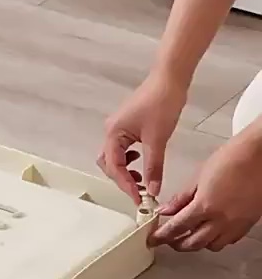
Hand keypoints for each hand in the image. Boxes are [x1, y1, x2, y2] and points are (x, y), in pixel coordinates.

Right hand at [98, 72, 187, 201]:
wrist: (170, 78)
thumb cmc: (161, 104)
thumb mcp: (158, 140)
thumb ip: (153, 167)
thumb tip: (152, 190)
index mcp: (113, 134)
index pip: (114, 168)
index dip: (125, 186)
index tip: (139, 200)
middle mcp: (111, 132)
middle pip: (108, 164)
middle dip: (122, 180)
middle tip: (139, 192)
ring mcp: (118, 128)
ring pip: (114, 157)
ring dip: (125, 170)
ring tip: (141, 178)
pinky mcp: (127, 125)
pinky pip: (122, 148)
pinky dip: (129, 159)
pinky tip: (141, 160)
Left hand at [150, 125, 261, 250]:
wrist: (261, 155)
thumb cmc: (233, 158)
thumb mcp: (199, 176)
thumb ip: (181, 197)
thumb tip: (166, 210)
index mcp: (205, 206)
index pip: (177, 228)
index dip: (162, 236)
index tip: (153, 239)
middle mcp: (221, 220)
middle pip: (194, 243)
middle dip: (178, 244)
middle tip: (169, 239)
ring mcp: (237, 224)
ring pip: (213, 246)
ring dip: (198, 243)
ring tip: (190, 234)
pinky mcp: (249, 223)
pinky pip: (230, 240)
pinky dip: (218, 239)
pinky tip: (212, 230)